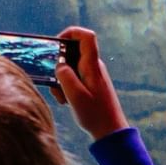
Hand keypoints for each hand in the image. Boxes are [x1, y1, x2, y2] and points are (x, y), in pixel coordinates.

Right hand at [51, 26, 128, 140]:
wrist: (110, 131)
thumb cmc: (95, 114)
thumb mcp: (75, 95)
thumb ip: (64, 75)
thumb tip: (59, 64)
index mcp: (92, 66)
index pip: (86, 36)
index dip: (71, 33)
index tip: (57, 44)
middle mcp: (93, 67)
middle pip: (72, 53)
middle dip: (58, 65)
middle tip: (55, 82)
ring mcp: (92, 75)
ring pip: (70, 67)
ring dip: (61, 79)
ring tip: (62, 97)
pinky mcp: (90, 84)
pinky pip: (74, 78)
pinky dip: (66, 86)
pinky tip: (66, 101)